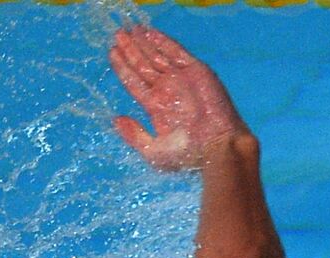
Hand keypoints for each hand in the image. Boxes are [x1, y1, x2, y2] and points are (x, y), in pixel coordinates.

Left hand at [108, 26, 249, 171]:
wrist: (217, 148)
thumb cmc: (187, 155)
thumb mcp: (153, 151)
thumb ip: (133, 135)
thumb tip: (116, 119)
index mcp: (157, 107)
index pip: (135, 82)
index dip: (123, 67)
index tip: (111, 53)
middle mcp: (168, 91)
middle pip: (143, 66)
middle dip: (130, 50)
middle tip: (118, 35)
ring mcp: (181, 80)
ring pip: (156, 56)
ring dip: (143, 43)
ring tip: (128, 30)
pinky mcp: (196, 71)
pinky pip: (176, 52)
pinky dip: (162, 42)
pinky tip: (148, 33)